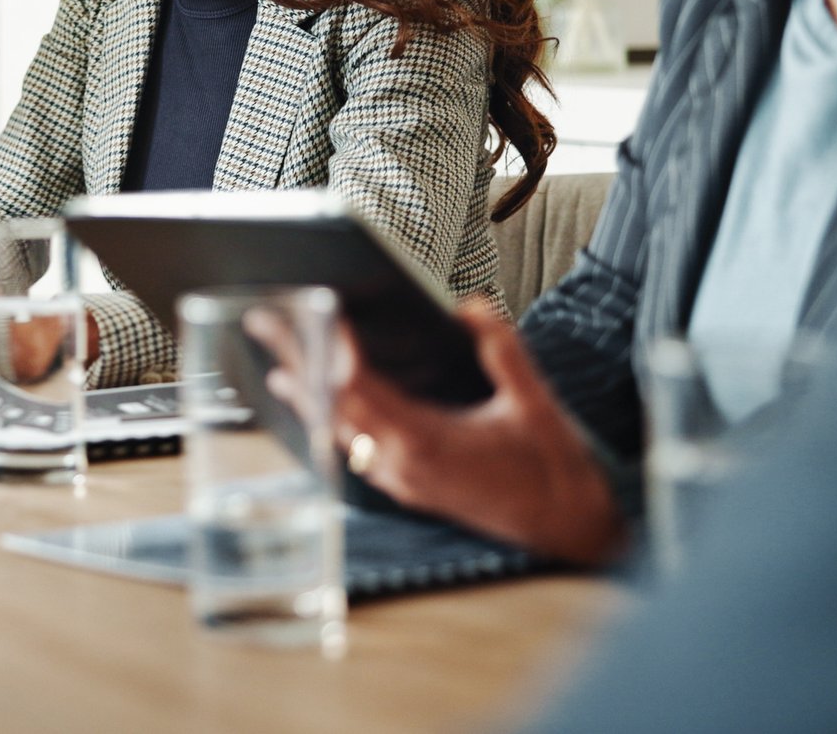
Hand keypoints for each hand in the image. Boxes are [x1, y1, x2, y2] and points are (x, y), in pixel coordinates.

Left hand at [265, 305, 623, 565]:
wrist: (569, 529)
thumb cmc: (553, 469)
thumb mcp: (535, 402)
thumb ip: (503, 350)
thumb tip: (469, 307)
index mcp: (426, 442)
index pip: (360, 387)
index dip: (333, 347)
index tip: (317, 309)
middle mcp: (402, 465)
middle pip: (334, 405)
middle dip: (299, 359)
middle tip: (267, 321)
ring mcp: (402, 481)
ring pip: (340, 433)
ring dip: (310, 395)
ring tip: (280, 362)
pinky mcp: (410, 489)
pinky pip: (359, 451)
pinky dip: (336, 422)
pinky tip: (327, 409)